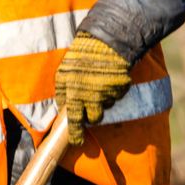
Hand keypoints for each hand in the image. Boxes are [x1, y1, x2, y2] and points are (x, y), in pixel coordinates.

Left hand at [53, 32, 132, 146]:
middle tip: (92, 109)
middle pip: (94, 118)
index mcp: (74, 94)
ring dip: (103, 100)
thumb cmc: (81, 56)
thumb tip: (63, 106)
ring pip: (106, 106)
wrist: (106, 42)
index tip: (77, 142)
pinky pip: (116, 95)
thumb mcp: (64, 73)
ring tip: (99, 83)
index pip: (74, 120)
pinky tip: (109, 76)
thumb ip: (63, 91)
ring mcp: (108, 94)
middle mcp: (91, 97)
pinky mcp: (121, 88)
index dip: (76, 133)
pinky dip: (113, 89)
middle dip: (93, 116)